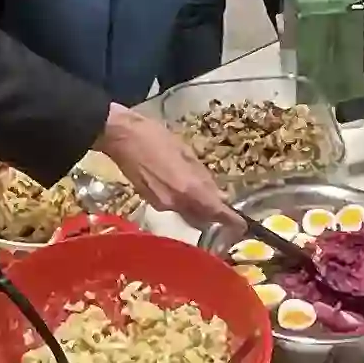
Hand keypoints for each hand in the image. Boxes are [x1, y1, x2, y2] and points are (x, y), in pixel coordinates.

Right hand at [99, 102, 237, 228]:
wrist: (121, 137)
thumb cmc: (155, 137)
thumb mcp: (186, 152)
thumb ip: (203, 177)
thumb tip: (219, 195)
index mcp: (188, 188)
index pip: (215, 212)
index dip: (231, 220)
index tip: (242, 225)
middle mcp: (176, 203)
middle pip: (202, 218)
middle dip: (214, 216)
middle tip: (223, 206)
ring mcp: (161, 204)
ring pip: (187, 214)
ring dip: (198, 208)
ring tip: (203, 192)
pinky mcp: (150, 202)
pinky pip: (174, 207)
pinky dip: (183, 202)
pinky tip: (182, 186)